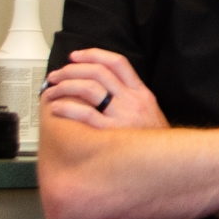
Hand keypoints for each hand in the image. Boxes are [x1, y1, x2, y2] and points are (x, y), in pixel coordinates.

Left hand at [41, 48, 169, 130]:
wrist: (167, 163)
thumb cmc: (154, 141)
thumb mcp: (150, 112)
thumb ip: (130, 98)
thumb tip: (103, 87)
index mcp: (141, 93)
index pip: (117, 63)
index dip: (93, 55)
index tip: (76, 57)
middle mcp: (132, 101)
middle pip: (98, 73)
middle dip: (71, 70)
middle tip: (56, 75)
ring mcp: (123, 116)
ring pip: (89, 89)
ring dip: (65, 87)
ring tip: (52, 91)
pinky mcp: (112, 133)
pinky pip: (86, 114)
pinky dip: (68, 108)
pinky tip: (57, 108)